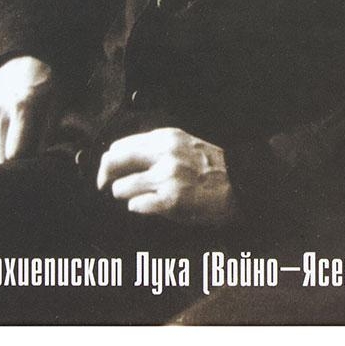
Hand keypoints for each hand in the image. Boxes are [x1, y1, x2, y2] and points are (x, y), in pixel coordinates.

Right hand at [0, 55, 54, 165]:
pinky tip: (6, 145)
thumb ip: (49, 132)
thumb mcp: (57, 102)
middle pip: (0, 158)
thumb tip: (40, 157)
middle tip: (29, 160)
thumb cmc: (45, 84)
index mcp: (20, 109)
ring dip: (3, 159)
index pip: (14, 154)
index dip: (26, 164)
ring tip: (20, 150)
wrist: (22, 62)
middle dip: (14, 165)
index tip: (35, 163)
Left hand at [96, 127, 237, 224]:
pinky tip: (150, 205)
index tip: (109, 170)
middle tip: (105, 185)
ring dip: (126, 195)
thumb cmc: (209, 166)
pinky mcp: (171, 201)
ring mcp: (167, 178)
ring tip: (139, 197)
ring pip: (121, 188)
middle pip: (113, 162)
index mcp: (165, 138)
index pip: (120, 146)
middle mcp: (164, 154)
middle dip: (105, 176)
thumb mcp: (182, 144)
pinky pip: (136, 206)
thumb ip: (154, 147)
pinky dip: (139, 207)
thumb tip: (119, 156)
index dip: (109, 160)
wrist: (240, 183)